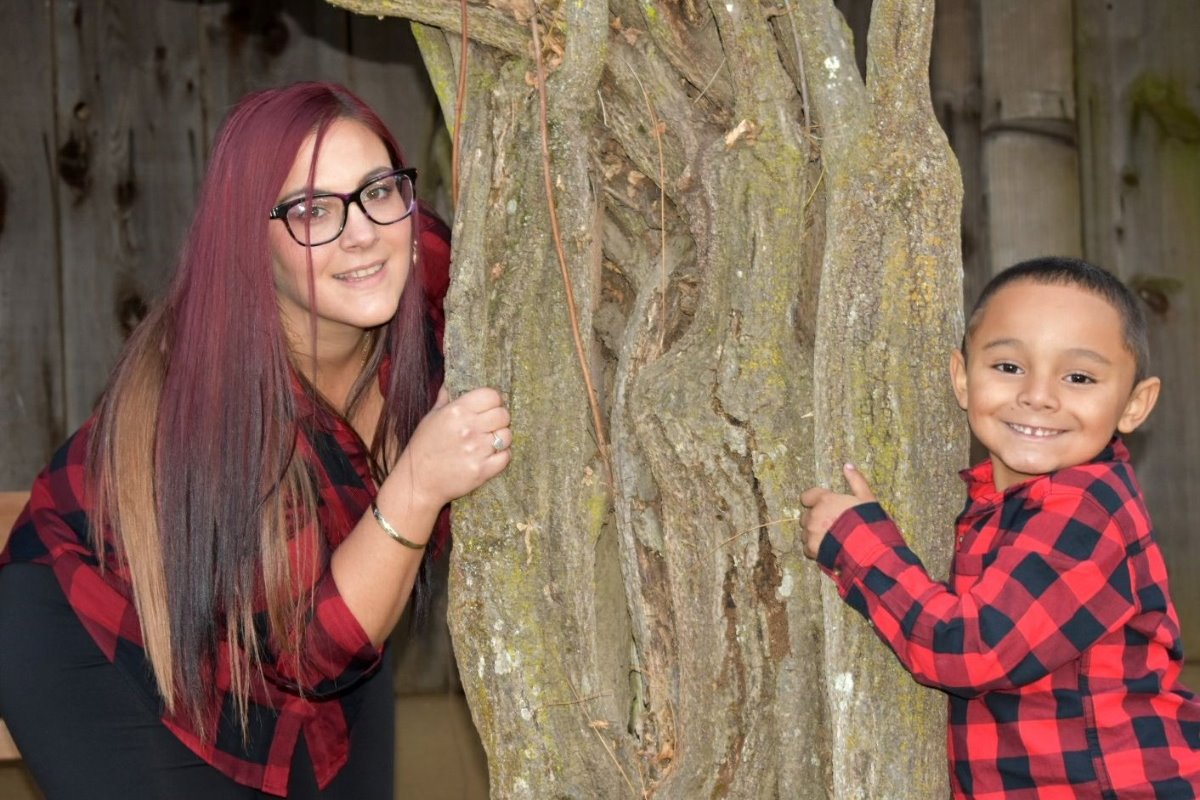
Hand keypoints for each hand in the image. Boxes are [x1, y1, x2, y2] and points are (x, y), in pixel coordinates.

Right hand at [389, 386, 511, 510]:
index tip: (490, 407)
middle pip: (503, 415)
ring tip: (490, 441)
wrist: (418, 482)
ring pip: (507, 436)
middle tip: (491, 425)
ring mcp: (476, 451)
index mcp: (456, 412)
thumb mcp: (430, 418)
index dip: (494, 400)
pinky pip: (505, 457)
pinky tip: (490, 456)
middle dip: (500, 419)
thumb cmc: (423, 447)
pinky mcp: (482, 470)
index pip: (491, 395)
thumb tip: (452, 380)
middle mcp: (468, 429)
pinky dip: (501, 457)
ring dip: (501, 438)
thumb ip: (445, 398)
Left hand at [799, 464, 875, 559]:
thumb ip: (856, 481)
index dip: (813, 501)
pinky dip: (815, 549)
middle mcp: (814, 515)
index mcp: (825, 500)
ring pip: (806, 532)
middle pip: (807, 516)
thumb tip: (847, 465)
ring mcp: (811, 533)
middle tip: (832, 525)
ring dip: (814, 534)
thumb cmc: (868, 522)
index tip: (822, 506)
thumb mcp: (867, 499)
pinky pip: (807, 548)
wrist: (867, 550)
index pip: (807, 496)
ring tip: (832, 539)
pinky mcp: (811, 550)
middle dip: (816, 519)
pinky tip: (829, 549)